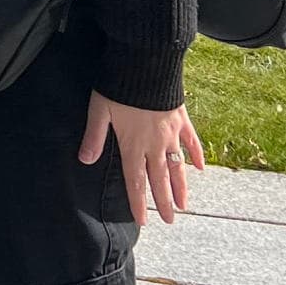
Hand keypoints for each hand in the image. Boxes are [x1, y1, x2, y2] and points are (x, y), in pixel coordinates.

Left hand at [80, 92, 203, 226]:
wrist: (146, 63)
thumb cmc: (118, 85)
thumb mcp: (99, 109)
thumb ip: (94, 136)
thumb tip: (85, 160)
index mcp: (133, 144)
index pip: (135, 181)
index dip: (139, 203)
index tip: (144, 222)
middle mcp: (154, 144)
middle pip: (159, 179)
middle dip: (164, 202)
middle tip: (170, 221)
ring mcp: (171, 133)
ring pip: (178, 166)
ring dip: (181, 186)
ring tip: (185, 205)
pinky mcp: (182, 119)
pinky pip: (192, 142)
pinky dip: (197, 155)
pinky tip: (200, 168)